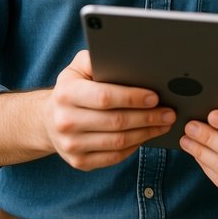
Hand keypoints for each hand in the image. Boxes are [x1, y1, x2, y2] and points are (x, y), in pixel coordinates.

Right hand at [43, 50, 175, 170]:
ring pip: (118, 142)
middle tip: (169, 113)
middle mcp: (65, 121)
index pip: (105, 97)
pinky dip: (134, 147)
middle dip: (147, 117)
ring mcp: (70, 145)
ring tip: (164, 124)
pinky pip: (113, 157)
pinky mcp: (79, 162)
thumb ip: (99, 59)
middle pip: (116, 122)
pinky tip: (146, 136)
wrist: (49, 119)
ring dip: (146, 133)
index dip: (133, 98)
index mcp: (66, 93)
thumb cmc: (74, 87)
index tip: (155, 97)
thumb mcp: (79, 67)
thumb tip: (128, 57)